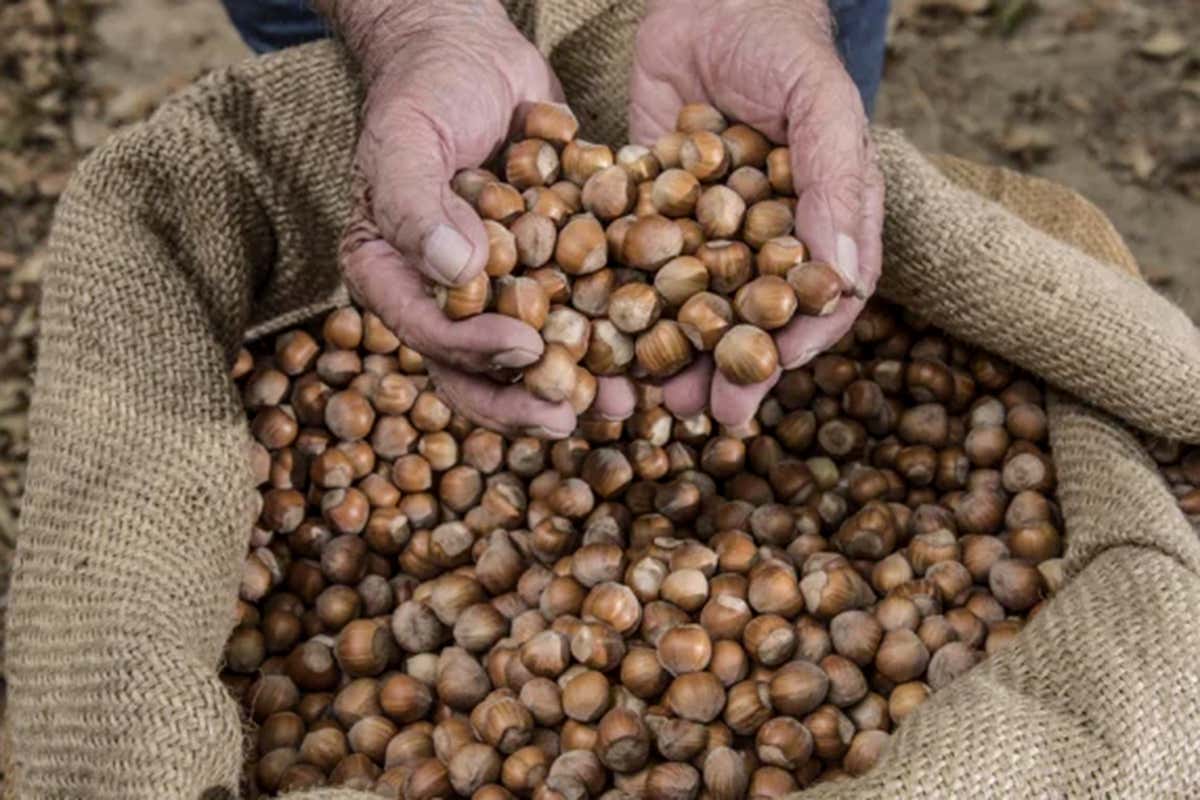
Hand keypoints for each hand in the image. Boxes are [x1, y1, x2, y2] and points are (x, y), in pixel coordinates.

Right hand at [323, 0, 632, 436]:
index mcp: (395, 275)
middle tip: (570, 415)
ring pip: (530, 355)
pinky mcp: (546, 271)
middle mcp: (443, 295)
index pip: (426, 332)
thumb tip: (455, 273)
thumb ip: (415, 204)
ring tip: (618, 402)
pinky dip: (607, 338)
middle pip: (475, 368)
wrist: (474, 54)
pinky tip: (646, 357)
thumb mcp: (407, 136)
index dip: (474, 352)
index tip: (526, 348)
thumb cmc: (427, 89)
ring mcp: (497, 288)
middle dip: (523, 399)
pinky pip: (574, 314)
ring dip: (572, 384)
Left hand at [630, 0, 884, 425]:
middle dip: (731, 369)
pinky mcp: (650, 213)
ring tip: (653, 395)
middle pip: (752, 321)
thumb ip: (833, 184)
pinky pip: (638, 269)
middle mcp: (762, 238)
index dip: (798, 344)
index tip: (768, 376)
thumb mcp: (821, 105)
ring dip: (677, 355)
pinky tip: (602, 340)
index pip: (819, 301)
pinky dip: (624, 307)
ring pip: (693, 309)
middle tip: (708, 412)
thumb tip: (845, 279)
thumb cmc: (781, 46)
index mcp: (818, 223)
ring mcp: (704, 231)